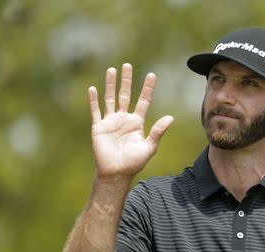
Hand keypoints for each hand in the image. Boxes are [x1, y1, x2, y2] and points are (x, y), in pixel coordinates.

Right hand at [89, 63, 173, 178]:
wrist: (116, 173)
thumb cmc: (134, 162)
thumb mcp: (149, 147)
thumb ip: (158, 131)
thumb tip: (171, 117)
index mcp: (137, 122)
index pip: (144, 101)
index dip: (148, 88)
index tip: (152, 75)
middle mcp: (124, 119)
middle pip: (126, 95)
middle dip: (127, 80)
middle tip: (127, 65)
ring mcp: (111, 122)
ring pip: (110, 98)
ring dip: (110, 84)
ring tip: (112, 70)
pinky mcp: (99, 127)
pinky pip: (96, 111)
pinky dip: (94, 100)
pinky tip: (93, 88)